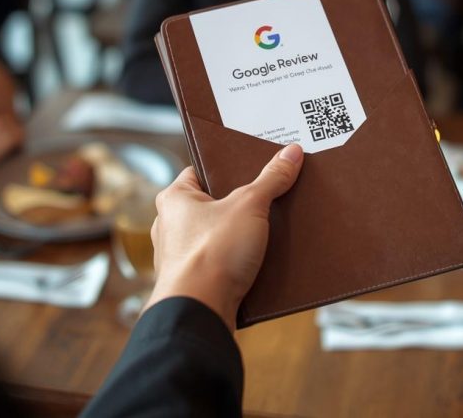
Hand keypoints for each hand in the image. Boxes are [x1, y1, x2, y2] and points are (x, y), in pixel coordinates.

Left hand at [145, 144, 304, 329]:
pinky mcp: (195, 281)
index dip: (229, 167)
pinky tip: (262, 260)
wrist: (200, 311)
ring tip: (269, 229)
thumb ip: (271, 179)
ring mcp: (182, 255)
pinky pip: (221, 263)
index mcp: (175, 198)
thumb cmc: (211, 254)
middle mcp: (172, 225)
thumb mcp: (249, 205)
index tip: (254, 165)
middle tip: (268, 196)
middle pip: (215, 204)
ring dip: (241, 235)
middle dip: (241, 203)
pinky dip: (238, 262)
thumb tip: (291, 153)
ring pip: (219, 236)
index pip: (203, 170)